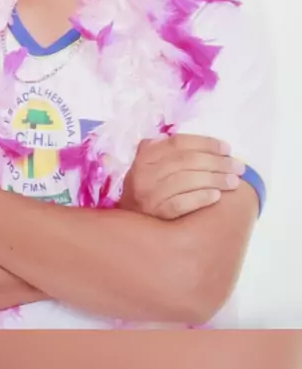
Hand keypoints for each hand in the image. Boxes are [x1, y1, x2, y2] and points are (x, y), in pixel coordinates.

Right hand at [118, 134, 244, 219]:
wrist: (129, 226)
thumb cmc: (148, 191)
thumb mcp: (151, 166)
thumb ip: (168, 152)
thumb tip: (208, 147)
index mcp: (145, 154)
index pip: (178, 143)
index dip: (205, 143)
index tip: (227, 148)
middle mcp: (144, 172)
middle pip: (186, 161)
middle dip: (217, 162)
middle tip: (238, 167)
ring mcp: (148, 193)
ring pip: (186, 180)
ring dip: (214, 179)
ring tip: (234, 182)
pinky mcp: (155, 214)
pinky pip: (181, 203)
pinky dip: (200, 197)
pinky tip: (216, 196)